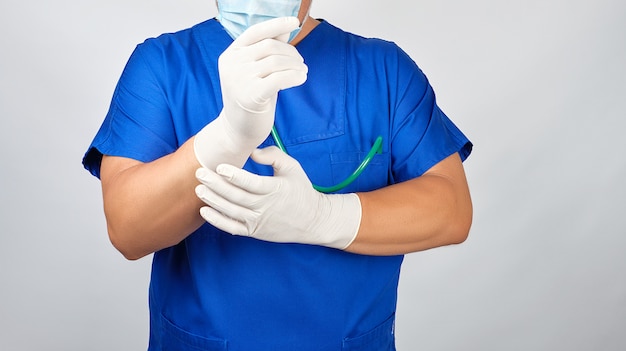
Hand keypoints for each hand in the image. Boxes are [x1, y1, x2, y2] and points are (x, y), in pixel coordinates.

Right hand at [194, 17, 307, 168]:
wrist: (238, 130)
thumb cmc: (250, 98)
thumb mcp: (256, 71)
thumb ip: (267, 50)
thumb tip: (285, 28)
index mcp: (230, 54)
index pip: (255, 32)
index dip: (276, 24)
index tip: (294, 22)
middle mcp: (232, 64)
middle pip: (270, 46)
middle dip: (291, 53)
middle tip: (301, 63)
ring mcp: (239, 79)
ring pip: (277, 62)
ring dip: (295, 65)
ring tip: (302, 72)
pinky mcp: (251, 95)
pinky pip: (280, 78)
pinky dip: (295, 76)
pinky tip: (301, 79)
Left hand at [195, 146, 361, 248]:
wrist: (313, 220)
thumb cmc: (301, 190)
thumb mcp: (293, 167)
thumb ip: (273, 155)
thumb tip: (251, 152)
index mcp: (276, 189)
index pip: (251, 183)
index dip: (234, 175)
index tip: (220, 167)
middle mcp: (266, 207)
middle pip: (237, 196)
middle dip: (216, 185)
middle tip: (200, 173)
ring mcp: (259, 221)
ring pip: (231, 211)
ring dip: (213, 201)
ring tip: (199, 189)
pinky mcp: (254, 232)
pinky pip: (232, 228)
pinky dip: (217, 221)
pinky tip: (205, 211)